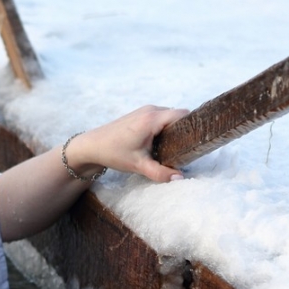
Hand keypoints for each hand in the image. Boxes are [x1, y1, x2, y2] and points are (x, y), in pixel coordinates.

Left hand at [69, 105, 190, 182]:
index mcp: (152, 119)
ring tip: (173, 147)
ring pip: (169, 117)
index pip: (183, 114)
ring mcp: (144, 111)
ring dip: (172, 130)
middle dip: (183, 131)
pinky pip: (159, 117)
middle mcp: (150, 110)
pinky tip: (160, 143)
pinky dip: (163, 128)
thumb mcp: (138, 165)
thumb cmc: (112, 153)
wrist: (90, 146)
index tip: (197, 140)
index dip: (193, 125)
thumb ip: (159, 172)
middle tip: (185, 148)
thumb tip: (179, 178)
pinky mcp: (139, 115)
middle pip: (178, 116)